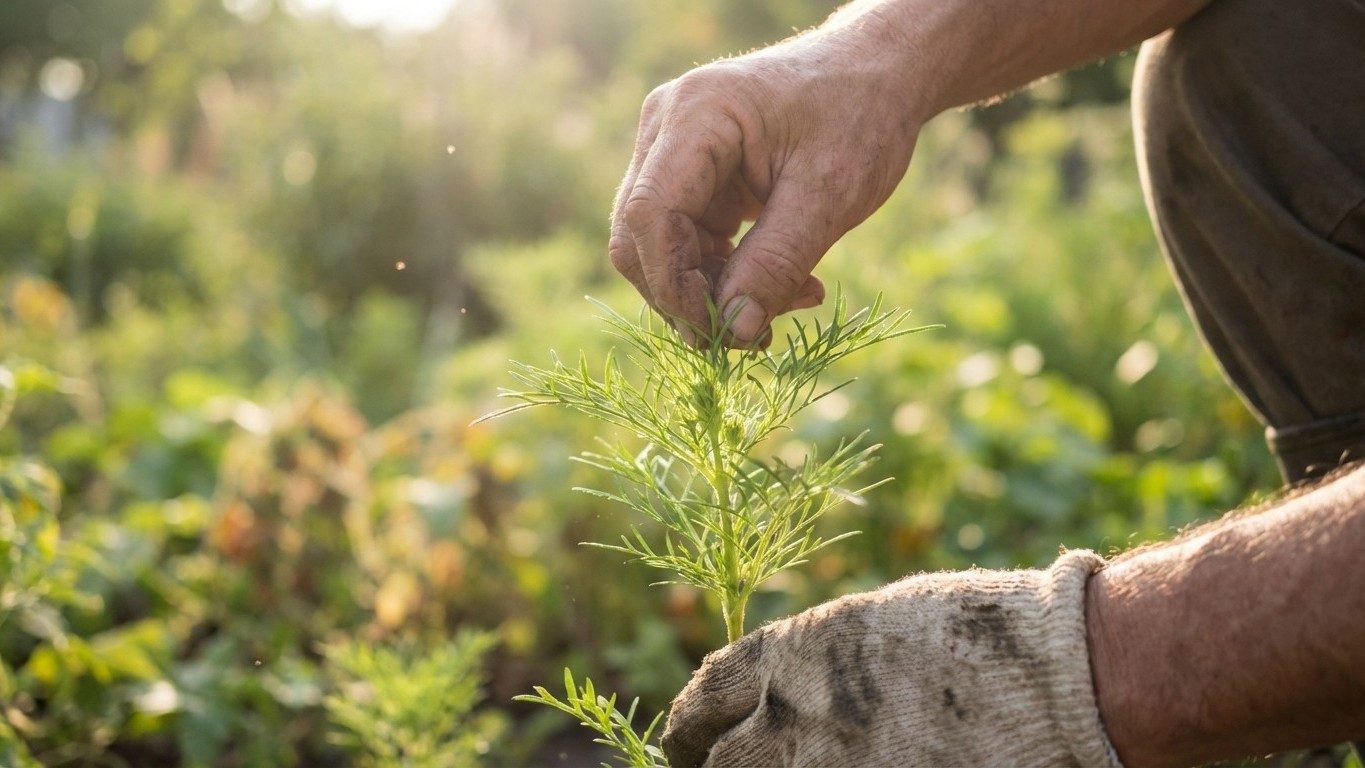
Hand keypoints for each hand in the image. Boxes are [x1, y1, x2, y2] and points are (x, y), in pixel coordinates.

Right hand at [608, 10, 925, 345]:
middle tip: (754, 337)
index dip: (672, 283)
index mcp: (695, 115)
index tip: (718, 333)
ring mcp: (673, 152)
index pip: (650, 213)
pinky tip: (787, 287)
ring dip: (714, 293)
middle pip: (641, 236)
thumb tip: (734, 332)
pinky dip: (728, 276)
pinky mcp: (691, 177)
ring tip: (791, 304)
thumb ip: (777, 264)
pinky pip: (688, 243)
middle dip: (689, 296)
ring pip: (662, 248)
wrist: (879, 74)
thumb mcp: (828, 196)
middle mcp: (666, 129)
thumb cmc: (860, 116)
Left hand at [661, 550, 1118, 766]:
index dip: (686, 732)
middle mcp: (793, 716)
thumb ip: (816, 660)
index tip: (686, 747)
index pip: (702, 701)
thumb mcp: (873, 623)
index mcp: (790, 655)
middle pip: (723, 766)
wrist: (1055, 673)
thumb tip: (783, 691)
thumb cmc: (978, 632)